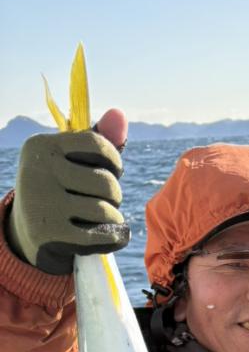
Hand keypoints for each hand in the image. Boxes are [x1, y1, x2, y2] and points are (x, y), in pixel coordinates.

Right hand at [7, 109, 128, 273]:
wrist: (25, 233)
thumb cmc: (58, 188)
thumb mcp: (70, 161)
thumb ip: (98, 140)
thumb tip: (119, 114)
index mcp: (42, 146)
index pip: (98, 145)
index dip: (114, 161)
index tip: (112, 170)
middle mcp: (38, 171)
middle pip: (106, 183)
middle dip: (114, 195)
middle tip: (104, 200)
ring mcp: (43, 203)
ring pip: (106, 211)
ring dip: (113, 218)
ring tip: (101, 218)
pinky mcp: (52, 234)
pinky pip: (104, 235)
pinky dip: (114, 237)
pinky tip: (108, 235)